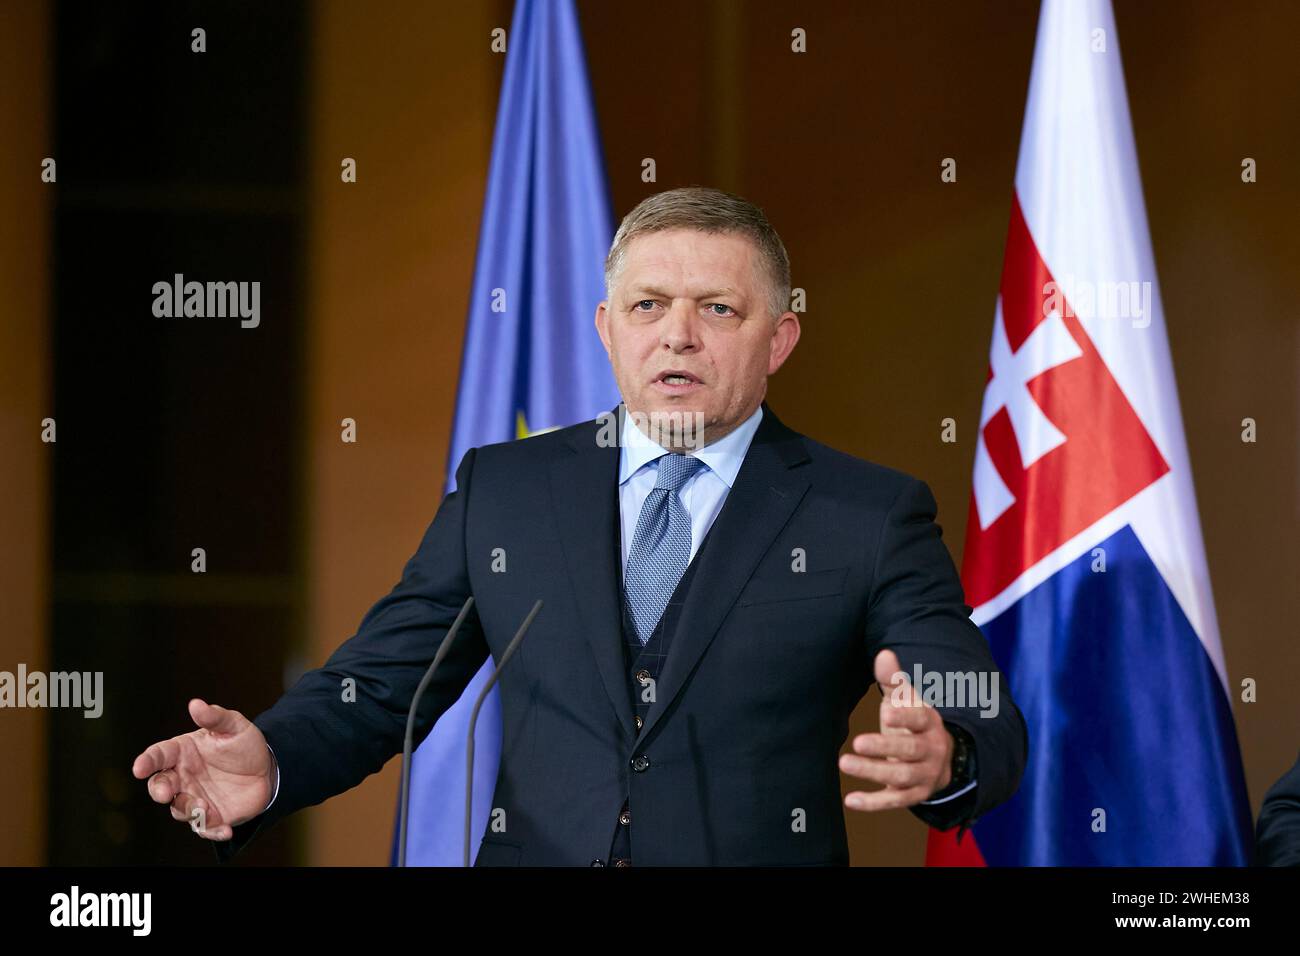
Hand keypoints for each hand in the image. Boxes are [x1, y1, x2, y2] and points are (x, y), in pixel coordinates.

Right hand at [131, 698, 273, 840]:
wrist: (267, 769)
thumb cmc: (244, 745)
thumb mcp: (234, 726)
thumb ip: (215, 717)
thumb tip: (196, 703)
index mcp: (183, 752)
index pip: (158, 755)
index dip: (147, 761)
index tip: (140, 767)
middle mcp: (183, 776)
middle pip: (160, 785)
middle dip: (159, 790)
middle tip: (167, 792)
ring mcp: (195, 797)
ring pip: (179, 808)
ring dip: (188, 809)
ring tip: (205, 807)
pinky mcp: (210, 816)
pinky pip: (204, 828)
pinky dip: (211, 830)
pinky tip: (225, 829)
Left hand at [839, 649, 953, 811]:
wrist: (941, 760)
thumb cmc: (914, 723)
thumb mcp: (907, 701)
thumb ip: (894, 680)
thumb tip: (883, 654)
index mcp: (929, 724)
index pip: (920, 720)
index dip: (905, 717)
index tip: (887, 712)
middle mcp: (930, 751)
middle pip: (909, 752)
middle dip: (884, 748)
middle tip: (857, 742)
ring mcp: (923, 776)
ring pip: (900, 778)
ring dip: (873, 772)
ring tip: (844, 763)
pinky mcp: (912, 796)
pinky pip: (894, 801)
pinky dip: (873, 803)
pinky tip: (849, 800)